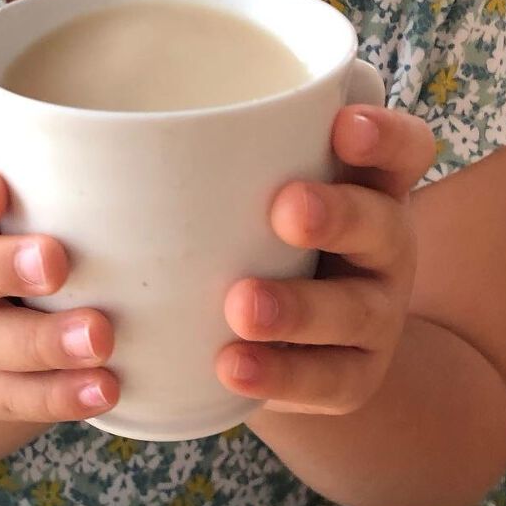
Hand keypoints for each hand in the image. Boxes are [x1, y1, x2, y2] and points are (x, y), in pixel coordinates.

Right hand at [0, 157, 118, 422]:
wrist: (14, 321)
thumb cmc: (48, 230)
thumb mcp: (48, 196)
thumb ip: (72, 172)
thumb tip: (147, 128)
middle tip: (55, 261)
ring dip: (37, 341)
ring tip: (99, 339)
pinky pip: (3, 397)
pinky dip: (54, 395)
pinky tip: (104, 387)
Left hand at [215, 105, 436, 415]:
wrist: (287, 346)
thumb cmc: (254, 245)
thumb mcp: (247, 201)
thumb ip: (214, 169)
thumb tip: (104, 137)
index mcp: (366, 189)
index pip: (401, 152)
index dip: (384, 137)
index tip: (342, 125)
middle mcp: (383, 248)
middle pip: (382, 226)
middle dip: (337, 215)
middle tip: (285, 209)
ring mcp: (377, 316)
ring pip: (354, 311)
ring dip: (298, 307)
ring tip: (241, 307)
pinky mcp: (356, 377)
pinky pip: (325, 379)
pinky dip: (278, 374)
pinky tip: (230, 365)